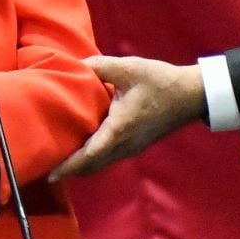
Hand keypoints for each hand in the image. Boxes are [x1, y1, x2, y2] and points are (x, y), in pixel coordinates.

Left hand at [49, 56, 205, 179]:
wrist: (192, 95)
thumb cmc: (160, 82)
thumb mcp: (128, 68)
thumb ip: (99, 66)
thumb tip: (76, 65)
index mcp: (118, 130)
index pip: (88, 155)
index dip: (68, 166)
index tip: (49, 174)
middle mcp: (124, 146)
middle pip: (92, 165)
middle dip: (70, 168)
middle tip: (48, 165)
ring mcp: (132, 148)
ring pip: (102, 163)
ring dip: (82, 164)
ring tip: (61, 157)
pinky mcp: (137, 145)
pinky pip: (110, 157)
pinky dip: (94, 158)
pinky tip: (84, 146)